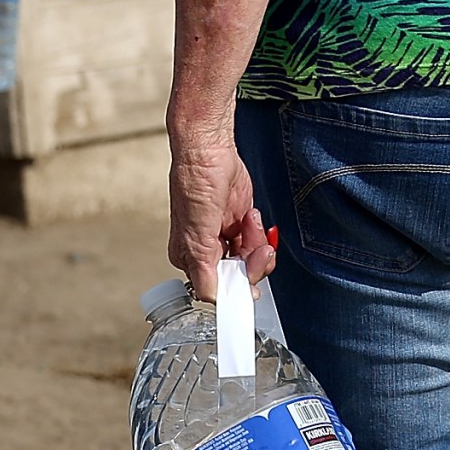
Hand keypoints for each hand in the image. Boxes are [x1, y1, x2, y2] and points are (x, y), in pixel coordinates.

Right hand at [168, 136, 275, 299]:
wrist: (210, 151)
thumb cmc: (194, 183)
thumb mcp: (197, 234)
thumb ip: (204, 270)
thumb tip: (211, 299)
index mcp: (189, 259)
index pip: (217, 289)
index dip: (237, 287)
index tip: (252, 287)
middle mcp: (206, 252)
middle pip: (239, 278)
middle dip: (253, 264)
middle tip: (260, 250)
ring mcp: (224, 239)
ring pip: (251, 262)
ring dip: (257, 244)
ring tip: (250, 222)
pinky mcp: (240, 227)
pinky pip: (257, 244)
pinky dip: (259, 233)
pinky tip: (250, 215)